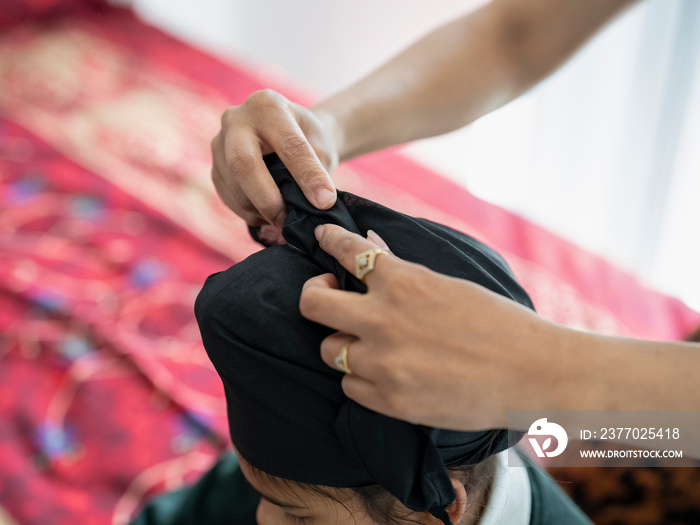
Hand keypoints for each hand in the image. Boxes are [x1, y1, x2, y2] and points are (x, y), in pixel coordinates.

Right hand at [211, 89, 339, 226]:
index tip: (325, 202)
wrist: (290, 134)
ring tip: (284, 219)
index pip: (288, 144)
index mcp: (268, 105)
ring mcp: (219, 143)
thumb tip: (318, 203)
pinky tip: (268, 214)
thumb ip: (318, 170)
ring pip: (233, 187)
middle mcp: (236, 120)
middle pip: (242, 162)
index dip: (307, 176)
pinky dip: (250, 213)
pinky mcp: (215, 168)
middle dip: (267, 198)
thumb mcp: (322, 146)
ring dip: (259, 211)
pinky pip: (228, 198)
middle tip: (288, 220)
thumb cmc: (309, 140)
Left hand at [299, 224, 565, 430]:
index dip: (329, 239)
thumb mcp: (449, 286)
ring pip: (328, 350)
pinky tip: (380, 372)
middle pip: (312, 304)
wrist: (532, 373)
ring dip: (342, 343)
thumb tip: (372, 244)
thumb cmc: (499, 323)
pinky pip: (349, 387)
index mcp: (403, 281)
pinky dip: (359, 378)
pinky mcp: (389, 400)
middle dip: (313, 294)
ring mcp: (383, 362)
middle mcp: (383, 319)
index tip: (321, 236)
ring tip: (362, 342)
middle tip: (325, 293)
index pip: (348, 251)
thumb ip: (403, 270)